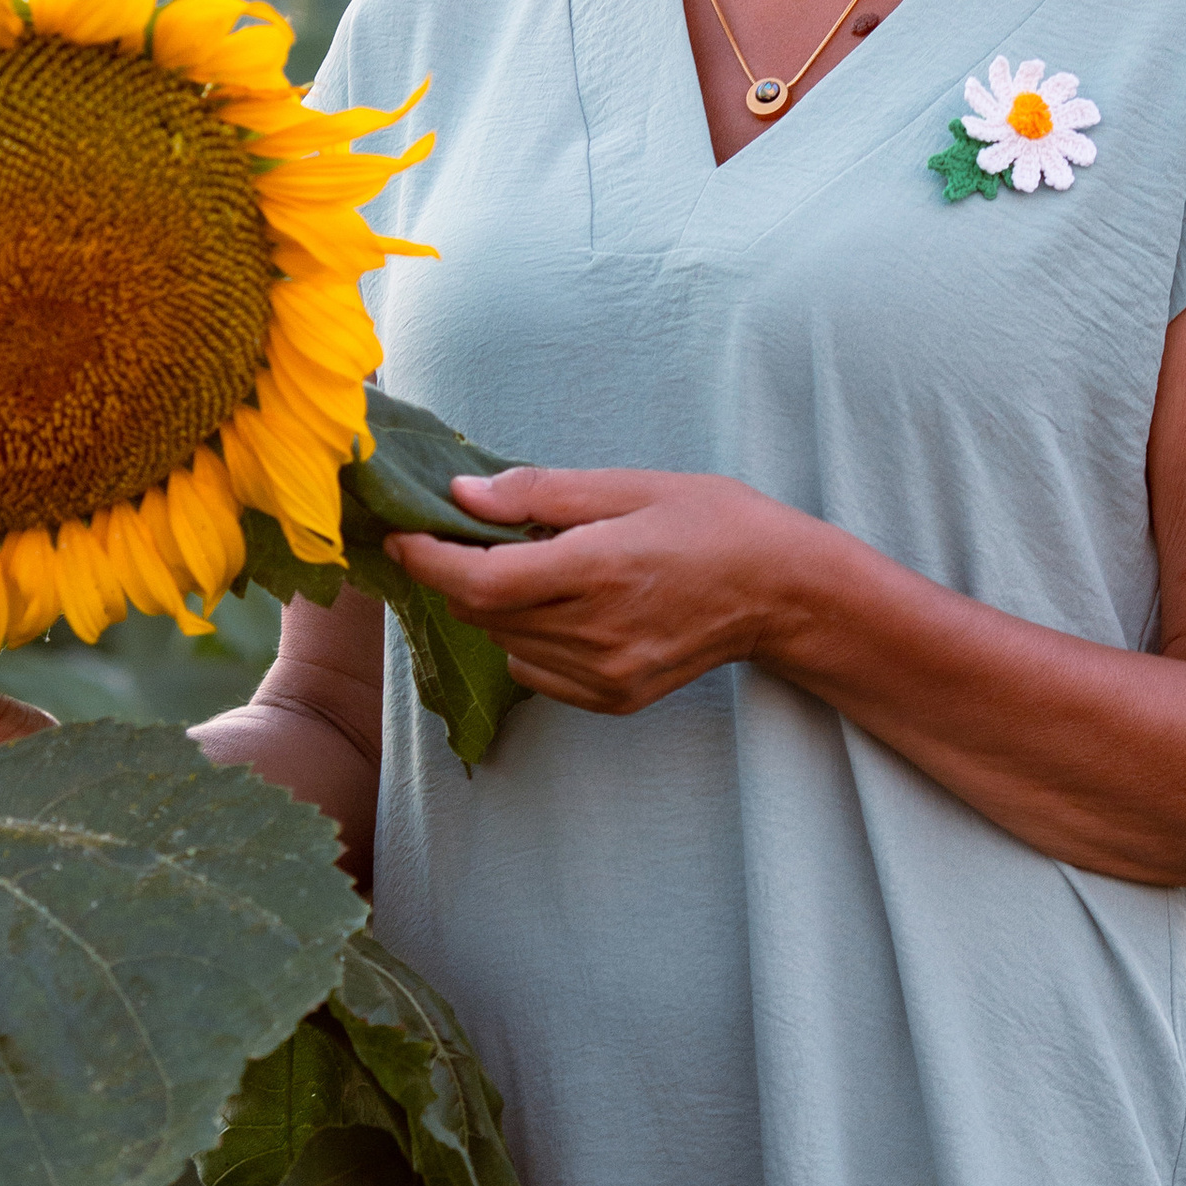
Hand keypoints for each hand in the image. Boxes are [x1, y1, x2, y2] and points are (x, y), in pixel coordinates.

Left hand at [385, 466, 827, 714]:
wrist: (782, 592)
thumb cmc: (712, 523)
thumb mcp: (631, 485)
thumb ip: (541, 494)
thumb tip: (463, 495)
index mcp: (598, 569)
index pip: (479, 579)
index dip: (427, 558)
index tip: (404, 532)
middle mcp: (595, 632)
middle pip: (482, 611)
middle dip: (458, 572)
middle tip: (468, 533)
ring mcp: (604, 674)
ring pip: (504, 642)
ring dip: (495, 604)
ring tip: (534, 565)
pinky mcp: (613, 700)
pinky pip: (535, 672)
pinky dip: (527, 637)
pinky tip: (564, 606)